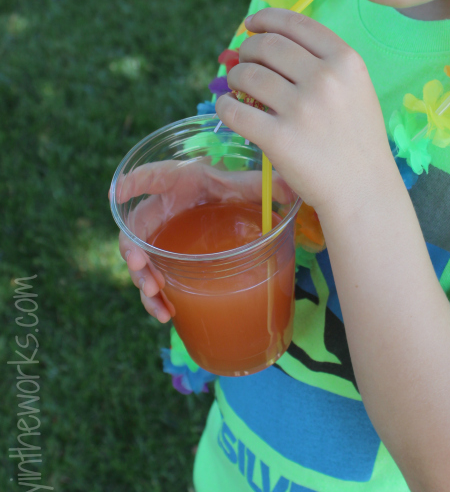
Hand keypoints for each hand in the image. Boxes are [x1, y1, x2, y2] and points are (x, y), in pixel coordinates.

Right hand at [113, 160, 293, 322]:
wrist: (231, 203)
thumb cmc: (235, 188)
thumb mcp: (247, 185)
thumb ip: (263, 186)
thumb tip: (290, 189)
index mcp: (183, 182)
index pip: (155, 177)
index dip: (135, 182)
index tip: (117, 192)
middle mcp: (166, 207)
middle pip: (137, 226)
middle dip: (132, 249)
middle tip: (140, 268)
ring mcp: (164, 233)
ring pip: (141, 257)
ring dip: (142, 280)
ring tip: (156, 299)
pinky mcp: (168, 256)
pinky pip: (154, 277)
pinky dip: (156, 297)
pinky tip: (167, 314)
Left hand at [215, 8, 394, 212]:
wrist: (363, 190)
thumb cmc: (357, 139)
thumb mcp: (356, 89)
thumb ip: (323, 63)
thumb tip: (270, 42)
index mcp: (346, 61)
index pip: (296, 23)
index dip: (267, 18)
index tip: (252, 24)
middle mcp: (325, 79)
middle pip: (268, 45)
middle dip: (248, 49)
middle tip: (243, 60)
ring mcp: (301, 109)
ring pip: (248, 75)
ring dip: (235, 76)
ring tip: (237, 86)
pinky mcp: (279, 139)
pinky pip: (235, 111)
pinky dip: (224, 106)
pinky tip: (228, 108)